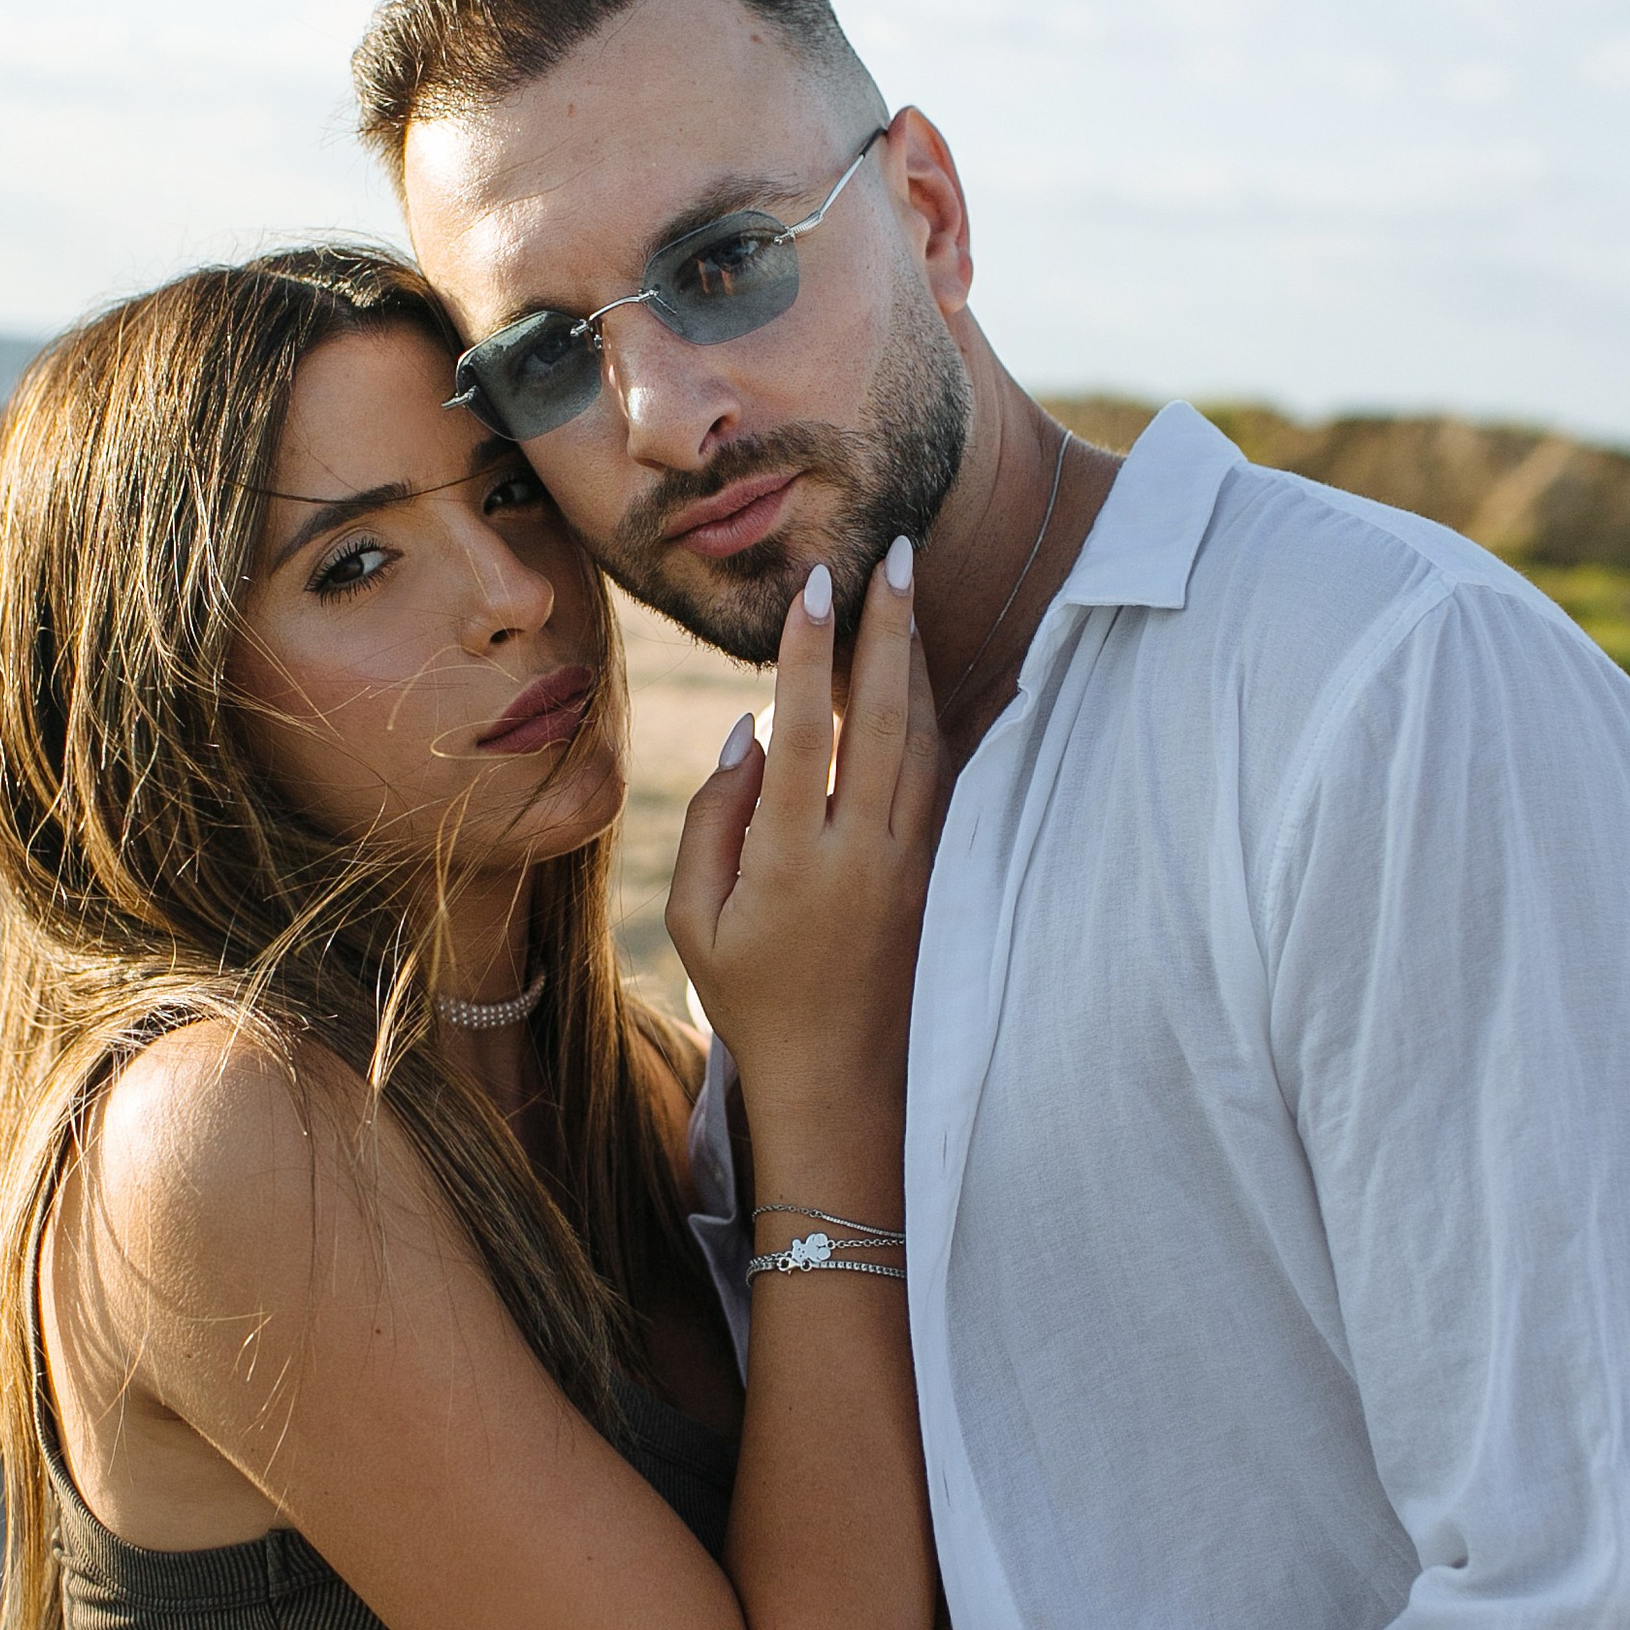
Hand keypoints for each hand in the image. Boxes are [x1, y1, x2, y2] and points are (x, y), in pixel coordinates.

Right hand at [665, 540, 936, 1109]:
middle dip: (890, 628)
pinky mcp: (929, 869)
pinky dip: (929, 712)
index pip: (807, 731)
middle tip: (894, 551)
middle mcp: (861, 851)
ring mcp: (906, 860)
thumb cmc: (750, 996)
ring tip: (906, 588)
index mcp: (793, 861)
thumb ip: (714, 819)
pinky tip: (920, 670)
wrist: (837, 1078)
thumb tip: (751, 729)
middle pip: (886, 717)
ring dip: (915, 659)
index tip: (814, 585)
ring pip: (922, 739)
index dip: (810, 652)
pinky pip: (934, 773)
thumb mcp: (695, 920)